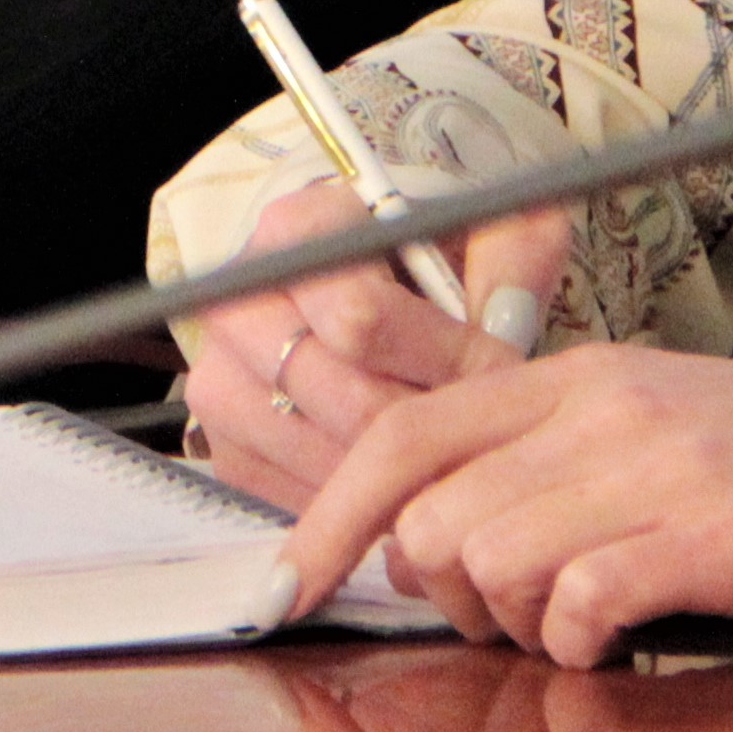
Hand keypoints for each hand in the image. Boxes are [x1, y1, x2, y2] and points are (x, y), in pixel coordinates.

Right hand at [185, 180, 560, 508]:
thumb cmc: (430, 254)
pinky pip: (298, 498)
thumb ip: (512, 257)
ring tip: (457, 456)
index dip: (447, 359)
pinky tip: (407, 479)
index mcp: (298, 233)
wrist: (357, 277)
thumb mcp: (486, 226)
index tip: (501, 367)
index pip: (361, 320)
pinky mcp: (223, 443)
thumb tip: (509, 320)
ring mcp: (220, 378)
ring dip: (405, 476)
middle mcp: (239, 304)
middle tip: (490, 431)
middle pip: (346, 403)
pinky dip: (362, 505)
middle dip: (435, 427)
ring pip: (324, 461)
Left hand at [281, 346, 732, 665]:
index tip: (288, 588)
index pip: (401, 436)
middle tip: (521, 622)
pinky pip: (582, 605)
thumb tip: (452, 536)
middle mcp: (604, 408)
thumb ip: (561, 462)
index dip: (328, 520)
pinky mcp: (719, 535)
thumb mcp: (669, 427)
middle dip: (448, 597)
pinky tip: (632, 641)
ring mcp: (660, 466)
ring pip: (489, 562)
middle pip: (430, 516)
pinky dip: (585, 646)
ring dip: (520, 625)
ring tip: (591, 629)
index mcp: (581, 380)